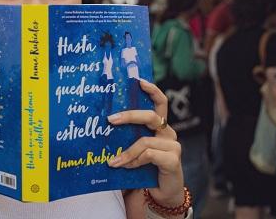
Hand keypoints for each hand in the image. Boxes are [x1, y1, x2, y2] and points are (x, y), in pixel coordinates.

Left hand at [107, 79, 184, 207]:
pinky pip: (149, 155)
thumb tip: (102, 126)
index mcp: (160, 126)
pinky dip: (135, 160)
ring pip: (145, 140)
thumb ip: (126, 138)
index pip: (160, 103)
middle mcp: (168, 133)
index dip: (152, 90)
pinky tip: (126, 167)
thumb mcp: (135, 149)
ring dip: (126, 151)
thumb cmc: (146, 168)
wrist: (161, 194)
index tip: (139, 82)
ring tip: (113, 161)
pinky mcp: (173, 160)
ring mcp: (172, 146)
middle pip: (151, 116)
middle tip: (110, 119)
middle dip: (129, 115)